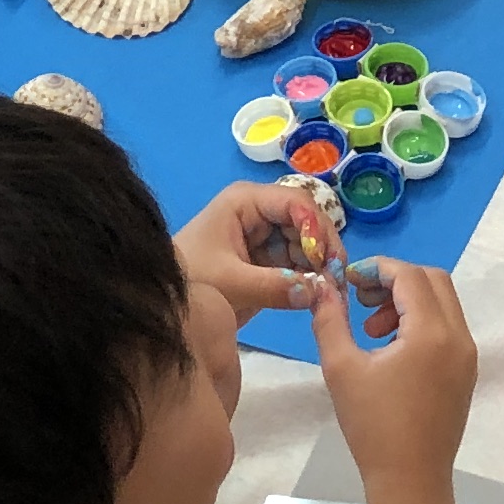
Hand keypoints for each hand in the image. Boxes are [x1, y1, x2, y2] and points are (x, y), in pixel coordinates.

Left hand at [172, 181, 335, 316]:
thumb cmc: (190, 280)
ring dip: (321, 265)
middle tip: (338, 283)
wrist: (166, 302)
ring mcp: (265, 234)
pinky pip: (298, 262)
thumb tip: (318, 292)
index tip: (328, 263)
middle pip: (307, 220)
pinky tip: (319, 296)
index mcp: (247, 201)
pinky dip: (310, 277)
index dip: (317, 229)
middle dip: (324, 249)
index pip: (296, 202)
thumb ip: (273, 287)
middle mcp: (260, 211)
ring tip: (331, 294)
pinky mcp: (268, 258)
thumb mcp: (229, 283)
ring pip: (307, 242)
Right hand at [306, 257, 472, 477]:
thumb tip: (321, 287)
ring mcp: (468, 356)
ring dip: (408, 301)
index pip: (410, 276)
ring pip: (444, 303)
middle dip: (396, 280)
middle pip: (434, 280)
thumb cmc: (373, 425)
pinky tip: (392, 349)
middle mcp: (458, 337)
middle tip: (362, 299)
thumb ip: (329, 319)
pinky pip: (448, 328)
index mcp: (431, 333)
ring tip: (372, 330)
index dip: (377, 268)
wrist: (410, 480)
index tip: (348, 281)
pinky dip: (422, 322)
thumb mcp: (341, 368)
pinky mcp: (467, 372)